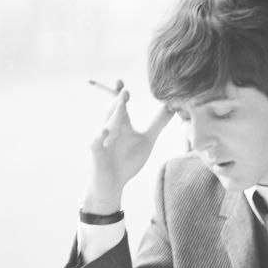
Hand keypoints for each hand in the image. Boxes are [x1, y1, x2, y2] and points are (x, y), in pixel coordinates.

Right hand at [84, 80, 171, 212]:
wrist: (112, 185)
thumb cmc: (127, 160)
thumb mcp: (146, 140)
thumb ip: (158, 123)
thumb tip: (172, 106)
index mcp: (121, 125)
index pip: (120, 105)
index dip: (120, 93)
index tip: (121, 82)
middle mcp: (110, 130)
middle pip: (112, 112)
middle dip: (118, 101)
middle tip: (125, 90)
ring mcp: (103, 143)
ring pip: (106, 125)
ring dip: (113, 115)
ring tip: (120, 104)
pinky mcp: (98, 156)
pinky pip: (95, 145)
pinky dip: (98, 139)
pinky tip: (102, 132)